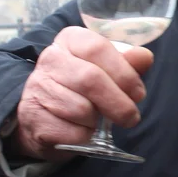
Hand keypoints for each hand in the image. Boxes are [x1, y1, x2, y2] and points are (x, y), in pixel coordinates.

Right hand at [10, 26, 154, 160]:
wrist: (45, 115)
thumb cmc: (83, 88)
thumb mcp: (107, 70)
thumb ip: (127, 63)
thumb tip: (144, 57)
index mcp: (70, 39)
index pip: (98, 48)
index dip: (124, 73)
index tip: (138, 93)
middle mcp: (50, 59)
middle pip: (90, 79)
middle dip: (118, 103)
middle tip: (131, 117)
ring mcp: (37, 87)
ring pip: (81, 109)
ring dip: (98, 122)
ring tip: (98, 121)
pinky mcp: (33, 116)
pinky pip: (70, 131)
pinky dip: (84, 136)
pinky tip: (82, 131)